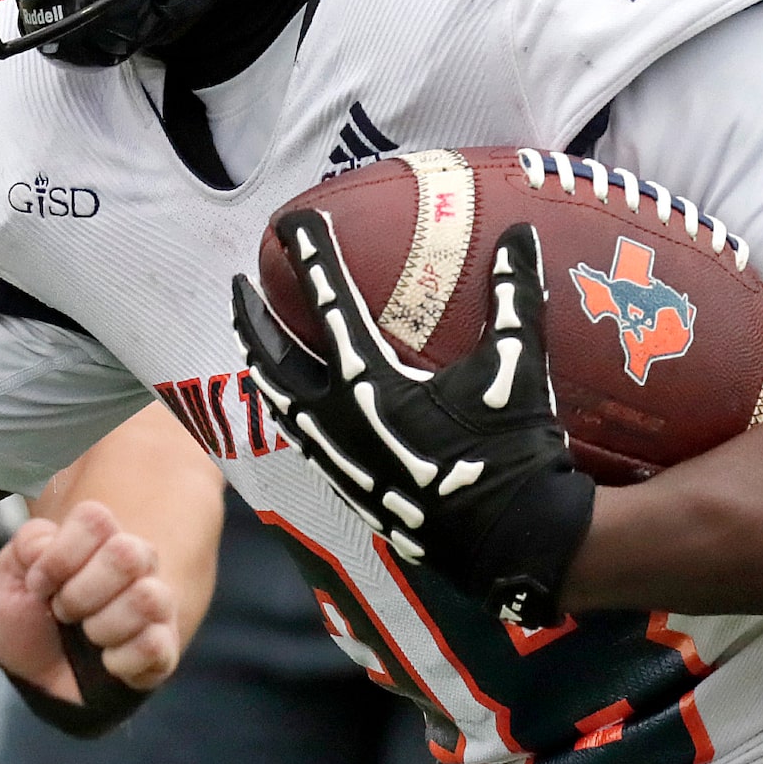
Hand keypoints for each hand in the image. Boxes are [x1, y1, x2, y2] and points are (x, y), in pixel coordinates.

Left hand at [0, 501, 180, 702]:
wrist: (37, 680)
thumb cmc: (26, 620)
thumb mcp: (8, 578)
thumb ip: (26, 545)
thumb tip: (48, 544)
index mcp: (99, 537)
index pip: (95, 519)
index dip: (59, 556)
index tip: (38, 584)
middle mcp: (136, 562)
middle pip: (127, 555)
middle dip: (80, 594)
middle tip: (63, 612)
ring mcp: (156, 604)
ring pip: (148, 599)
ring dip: (102, 627)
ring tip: (87, 636)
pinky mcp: (165, 647)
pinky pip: (155, 645)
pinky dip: (119, 661)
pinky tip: (106, 662)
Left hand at [232, 214, 594, 626]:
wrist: (513, 541)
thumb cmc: (513, 450)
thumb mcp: (517, 366)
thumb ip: (514, 296)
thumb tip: (521, 234)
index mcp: (371, 383)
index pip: (328, 303)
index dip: (310, 256)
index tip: (292, 222)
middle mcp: (339, 419)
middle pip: (274, 356)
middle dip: (253, 316)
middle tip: (242, 284)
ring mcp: (337, 457)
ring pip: (277, 401)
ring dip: (261, 363)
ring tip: (251, 338)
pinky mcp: (347, 486)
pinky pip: (299, 437)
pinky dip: (285, 408)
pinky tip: (289, 402)